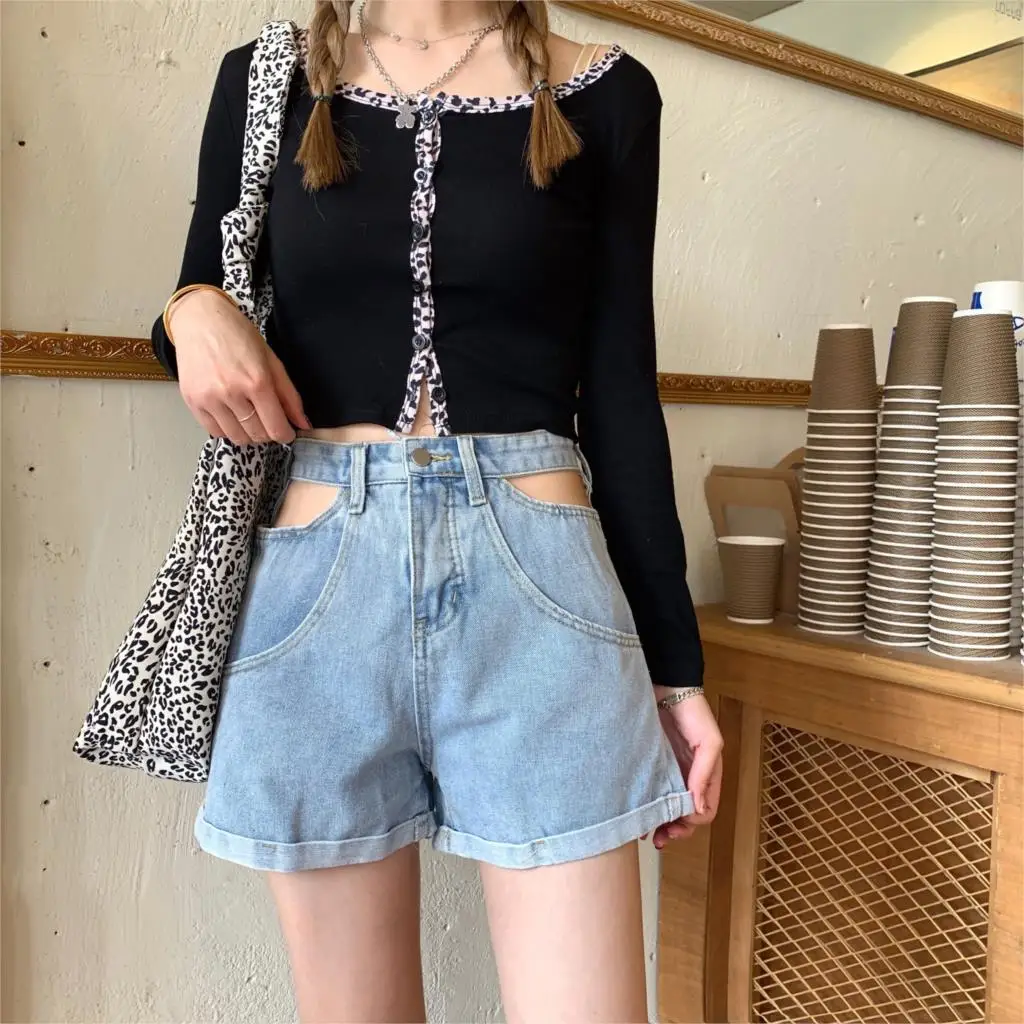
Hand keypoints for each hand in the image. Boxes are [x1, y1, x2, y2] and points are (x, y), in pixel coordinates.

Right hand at [169, 289, 309, 444]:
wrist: (200, 320)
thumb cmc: (238, 336)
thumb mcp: (272, 361)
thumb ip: (289, 395)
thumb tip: (302, 423)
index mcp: (257, 381)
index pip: (276, 428)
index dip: (285, 435)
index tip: (287, 432)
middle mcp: (231, 393)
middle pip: (257, 435)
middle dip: (268, 433)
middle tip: (268, 419)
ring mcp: (209, 399)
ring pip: (237, 437)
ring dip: (248, 433)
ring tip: (249, 416)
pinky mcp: (192, 401)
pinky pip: (215, 431)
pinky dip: (227, 429)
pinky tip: (231, 414)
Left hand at [650, 687, 722, 849]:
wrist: (666, 686)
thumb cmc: (693, 712)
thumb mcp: (708, 742)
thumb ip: (704, 774)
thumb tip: (698, 809)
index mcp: (706, 776)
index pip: (705, 810)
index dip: (692, 822)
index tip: (676, 825)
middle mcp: (688, 778)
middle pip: (686, 816)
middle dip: (675, 830)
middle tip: (659, 839)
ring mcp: (669, 774)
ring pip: (667, 809)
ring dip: (661, 825)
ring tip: (646, 835)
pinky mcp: (651, 766)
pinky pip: (651, 794)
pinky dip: (647, 808)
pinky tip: (637, 815)